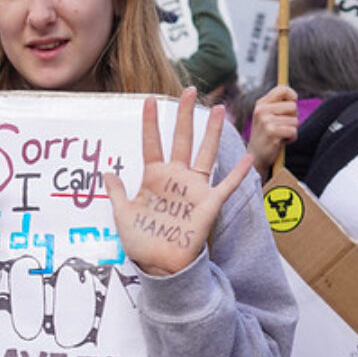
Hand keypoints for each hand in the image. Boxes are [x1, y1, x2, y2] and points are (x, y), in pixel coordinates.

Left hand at [103, 89, 252, 275]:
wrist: (160, 266)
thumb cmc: (141, 242)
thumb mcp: (123, 215)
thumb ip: (118, 192)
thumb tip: (108, 172)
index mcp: (154, 178)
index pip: (152, 144)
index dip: (150, 123)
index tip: (148, 100)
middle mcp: (176, 178)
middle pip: (182, 139)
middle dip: (184, 115)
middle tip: (188, 90)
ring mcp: (194, 189)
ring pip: (206, 153)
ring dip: (212, 131)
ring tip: (218, 108)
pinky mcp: (209, 204)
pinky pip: (227, 186)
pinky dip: (238, 173)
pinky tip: (248, 157)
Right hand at [248, 85, 297, 178]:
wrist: (256, 156)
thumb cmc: (266, 135)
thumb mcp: (267, 116)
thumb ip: (278, 105)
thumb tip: (294, 96)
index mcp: (261, 103)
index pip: (283, 89)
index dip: (292, 96)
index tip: (292, 105)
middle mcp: (262, 110)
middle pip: (293, 106)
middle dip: (293, 118)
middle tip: (282, 126)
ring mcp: (266, 121)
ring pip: (295, 120)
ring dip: (292, 130)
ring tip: (280, 135)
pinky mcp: (272, 132)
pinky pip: (293, 131)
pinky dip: (291, 138)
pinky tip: (281, 142)